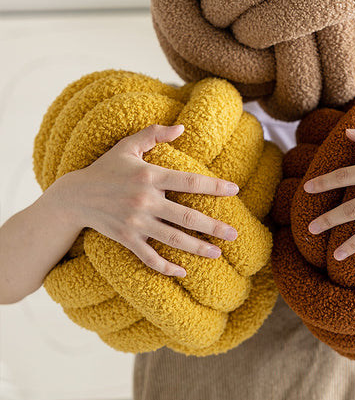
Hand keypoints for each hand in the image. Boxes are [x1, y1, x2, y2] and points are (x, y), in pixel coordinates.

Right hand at [64, 124, 239, 276]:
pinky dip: (165, 267)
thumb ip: (154, 133)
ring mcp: (136, 222)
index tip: (234, 190)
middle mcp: (145, 200)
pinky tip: (182, 272)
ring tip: (218, 252)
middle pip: (187, 216)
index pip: (190, 181)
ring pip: (173, 239)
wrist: (74, 196)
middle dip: (214, 226)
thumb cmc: (106, 168)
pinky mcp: (126, 238)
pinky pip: (149, 257)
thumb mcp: (127, 145)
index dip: (214, 186)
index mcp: (150, 176)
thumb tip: (181, 127)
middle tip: (235, 233)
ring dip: (198, 248)